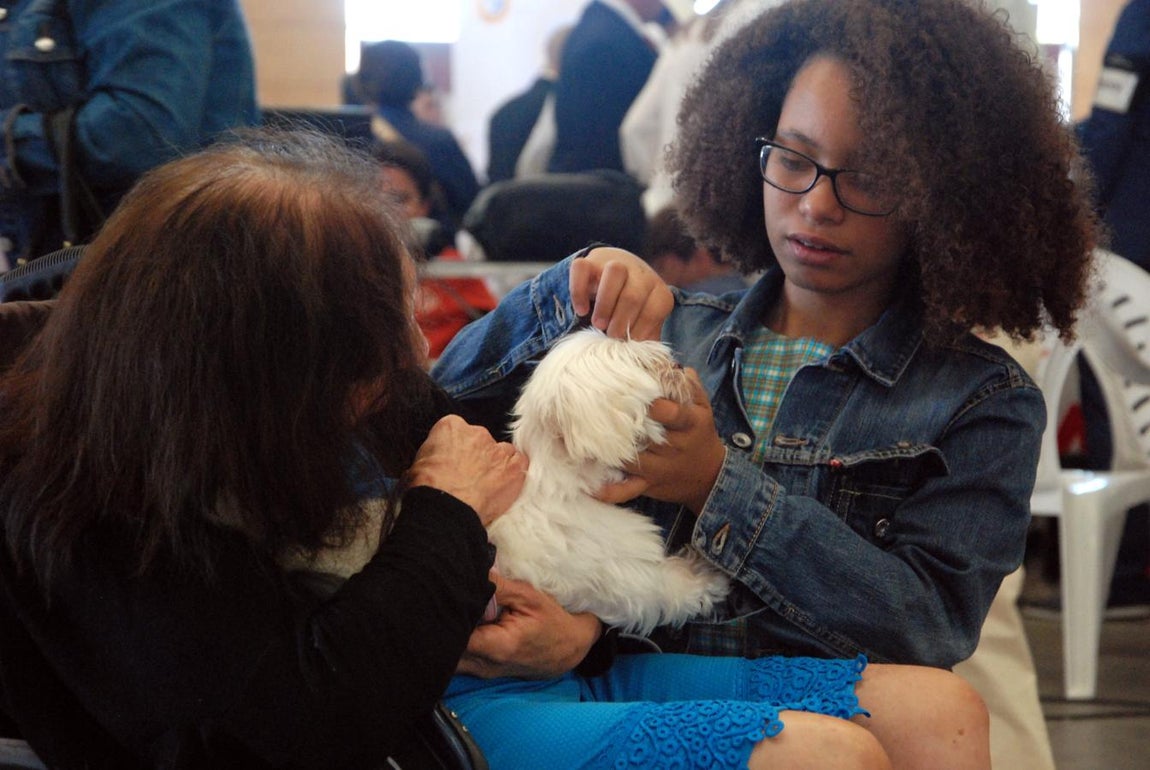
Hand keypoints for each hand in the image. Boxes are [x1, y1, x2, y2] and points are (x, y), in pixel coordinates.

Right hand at [407, 415, 527, 525]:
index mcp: (450, 427)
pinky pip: (520, 463)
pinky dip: (514, 473)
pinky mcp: (514, 466)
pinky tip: (504, 486)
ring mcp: (497, 449)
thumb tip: (435, 462)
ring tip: (486, 486)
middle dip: (476, 456)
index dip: (455, 449)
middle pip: (480, 440)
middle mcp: (476, 432)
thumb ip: (433, 455)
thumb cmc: (427, 490)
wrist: (445, 509)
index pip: (457, 431)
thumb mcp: (418, 464)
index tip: (454, 462)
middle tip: (468, 478)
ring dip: (496, 465)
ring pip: (501, 451)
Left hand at [456, 572, 601, 678]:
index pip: (453, 637)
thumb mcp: (527, 596)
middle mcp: (484, 666)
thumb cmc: (551, 620)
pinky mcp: (479, 672)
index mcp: (497, 647)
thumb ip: (495, 586)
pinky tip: (464, 624)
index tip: (442, 598)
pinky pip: (457, 659)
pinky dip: (455, 643)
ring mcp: (480, 672)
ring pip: (448, 657)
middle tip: (442, 603)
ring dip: (448, 635)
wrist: (569, 648)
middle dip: (441, 627)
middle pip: (444, 650)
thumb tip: (468, 572)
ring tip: (452, 611)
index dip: (444, 617)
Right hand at [569, 247, 672, 339]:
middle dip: (622, 320)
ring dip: (606, 302)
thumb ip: (647, 340)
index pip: (655, 309)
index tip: (628, 344)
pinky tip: (581, 311)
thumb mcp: (642, 323)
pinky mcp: (589, 262)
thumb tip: (654, 367)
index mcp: (657, 290)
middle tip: (611, 336)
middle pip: (634, 294)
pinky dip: (579, 291)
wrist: (613, 274)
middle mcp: (639, 273)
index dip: (641, 331)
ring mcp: (613, 263)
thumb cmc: (630, 310)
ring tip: (598, 324)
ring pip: (614, 272)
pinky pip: (582, 269)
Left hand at [596, 368, 724, 513]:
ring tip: (585, 439)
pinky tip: (590, 487)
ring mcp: (660, 468)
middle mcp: (676, 447)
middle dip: (626, 426)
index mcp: (690, 423)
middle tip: (601, 413)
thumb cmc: (700, 433)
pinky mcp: (648, 485)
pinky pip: (627, 490)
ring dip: (610, 451)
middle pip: (648, 436)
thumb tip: (668, 363)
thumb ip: (688, 384)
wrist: (708, 476)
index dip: (659, 407)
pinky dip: (609, 491)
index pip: (675, 414)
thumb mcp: (702, 407)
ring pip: (632, 460)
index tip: (643, 397)